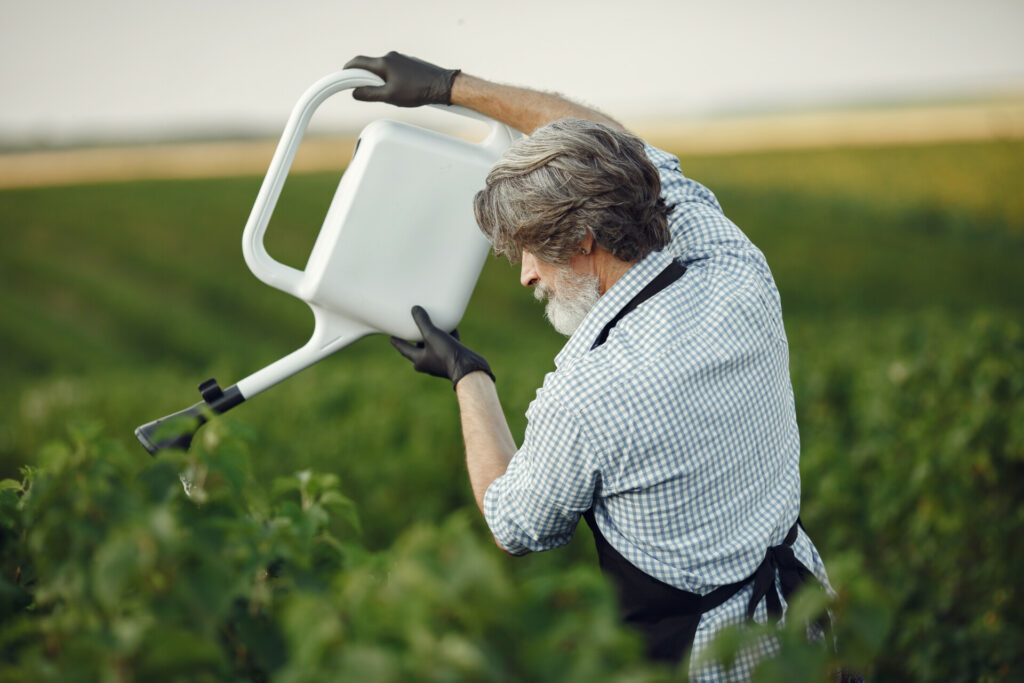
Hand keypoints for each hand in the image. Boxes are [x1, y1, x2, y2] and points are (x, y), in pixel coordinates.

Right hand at [344, 51, 460, 106]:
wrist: (441, 86)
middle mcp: (390, 57)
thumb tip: (356, 93)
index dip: (347, 70)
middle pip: (369, 66)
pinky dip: (389, 79)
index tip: (342, 78)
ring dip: (378, 80)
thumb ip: (369, 94)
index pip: (357, 62)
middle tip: (366, 92)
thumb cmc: (418, 91)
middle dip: (364, 79)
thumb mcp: (389, 96)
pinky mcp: (407, 64)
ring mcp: (400, 59)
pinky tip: (399, 91)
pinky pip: (392, 70)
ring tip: (389, 95)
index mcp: (383, 63)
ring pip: (381, 70)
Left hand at [391, 306, 493, 388]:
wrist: (469, 368)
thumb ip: (422, 322)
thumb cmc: (447, 354)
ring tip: (434, 324)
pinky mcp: (451, 360)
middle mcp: (427, 363)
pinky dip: (447, 338)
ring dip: (433, 336)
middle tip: (413, 327)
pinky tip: (451, 329)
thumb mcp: (432, 334)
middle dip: (416, 338)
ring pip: (433, 346)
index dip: (397, 340)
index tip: (392, 336)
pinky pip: (445, 347)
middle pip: (418, 348)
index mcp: (418, 359)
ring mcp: (440, 363)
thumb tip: (414, 309)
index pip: (403, 348)